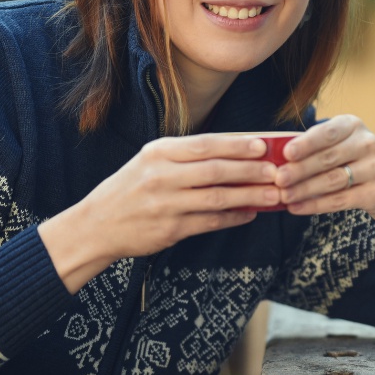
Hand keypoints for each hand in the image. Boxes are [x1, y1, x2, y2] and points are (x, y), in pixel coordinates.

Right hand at [39, 133, 281, 291]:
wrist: (95, 225)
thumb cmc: (130, 189)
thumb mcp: (151, 162)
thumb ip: (188, 156)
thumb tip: (236, 151)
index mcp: (159, 153)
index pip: (206, 145)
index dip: (237, 145)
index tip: (264, 145)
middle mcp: (161, 176)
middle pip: (216, 170)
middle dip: (252, 171)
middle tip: (278, 171)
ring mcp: (166, 204)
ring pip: (218, 197)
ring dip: (250, 196)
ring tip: (275, 195)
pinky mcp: (170, 229)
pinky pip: (210, 221)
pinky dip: (234, 217)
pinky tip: (251, 214)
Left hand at [274, 115, 374, 243]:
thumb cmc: (367, 164)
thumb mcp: (350, 145)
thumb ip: (321, 147)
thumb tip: (278, 157)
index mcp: (355, 126)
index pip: (328, 133)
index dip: (305, 143)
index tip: (285, 153)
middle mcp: (368, 144)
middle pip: (326, 158)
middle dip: (298, 170)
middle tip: (276, 180)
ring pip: (331, 181)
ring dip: (303, 190)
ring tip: (282, 197)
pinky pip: (339, 200)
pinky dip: (315, 205)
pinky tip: (297, 208)